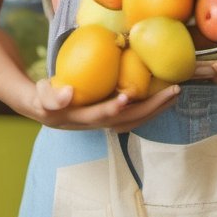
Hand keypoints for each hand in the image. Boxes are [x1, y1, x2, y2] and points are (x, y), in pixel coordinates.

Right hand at [31, 77, 180, 132]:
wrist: (44, 110)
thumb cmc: (43, 97)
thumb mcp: (40, 96)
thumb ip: (50, 97)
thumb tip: (68, 95)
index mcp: (79, 118)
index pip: (98, 115)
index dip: (112, 109)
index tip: (126, 98)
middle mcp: (96, 125)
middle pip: (127, 120)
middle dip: (151, 107)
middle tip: (172, 91)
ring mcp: (105, 123)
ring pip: (135, 120)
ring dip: (156, 109)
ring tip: (175, 93)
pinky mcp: (111, 118)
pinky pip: (135, 116)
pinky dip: (151, 107)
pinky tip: (164, 96)